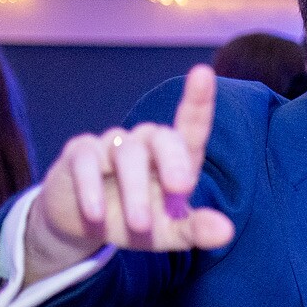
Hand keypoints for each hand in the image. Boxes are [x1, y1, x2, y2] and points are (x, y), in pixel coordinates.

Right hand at [29, 65, 234, 276]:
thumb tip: (226, 232)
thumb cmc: (137, 222)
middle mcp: (146, 144)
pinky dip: (92, 189)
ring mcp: (112, 145)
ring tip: (139, 226)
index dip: (197, 100)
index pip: (190, 125)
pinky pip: (87, 162)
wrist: (86, 226)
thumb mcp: (167, 233)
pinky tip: (96, 215)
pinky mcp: (79, 153)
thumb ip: (195, 230)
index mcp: (175, 158)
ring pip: (127, 154)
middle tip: (181, 188)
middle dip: (173, 161)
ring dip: (134, 191)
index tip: (203, 73)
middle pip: (162, 137)